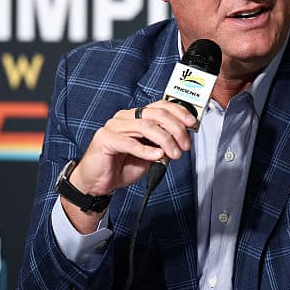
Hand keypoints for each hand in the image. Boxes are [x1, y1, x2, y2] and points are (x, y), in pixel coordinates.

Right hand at [61, 101, 195, 232]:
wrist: (97, 183)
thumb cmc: (120, 167)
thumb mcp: (149, 156)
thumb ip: (162, 146)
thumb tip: (182, 141)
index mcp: (135, 117)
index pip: (160, 106)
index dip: (179, 112)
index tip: (192, 123)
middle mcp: (125, 117)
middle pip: (156, 114)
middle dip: (176, 129)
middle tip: (185, 145)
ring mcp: (113, 126)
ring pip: (146, 126)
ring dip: (165, 141)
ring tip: (174, 154)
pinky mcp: (105, 139)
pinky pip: (129, 142)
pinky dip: (146, 150)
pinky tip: (156, 156)